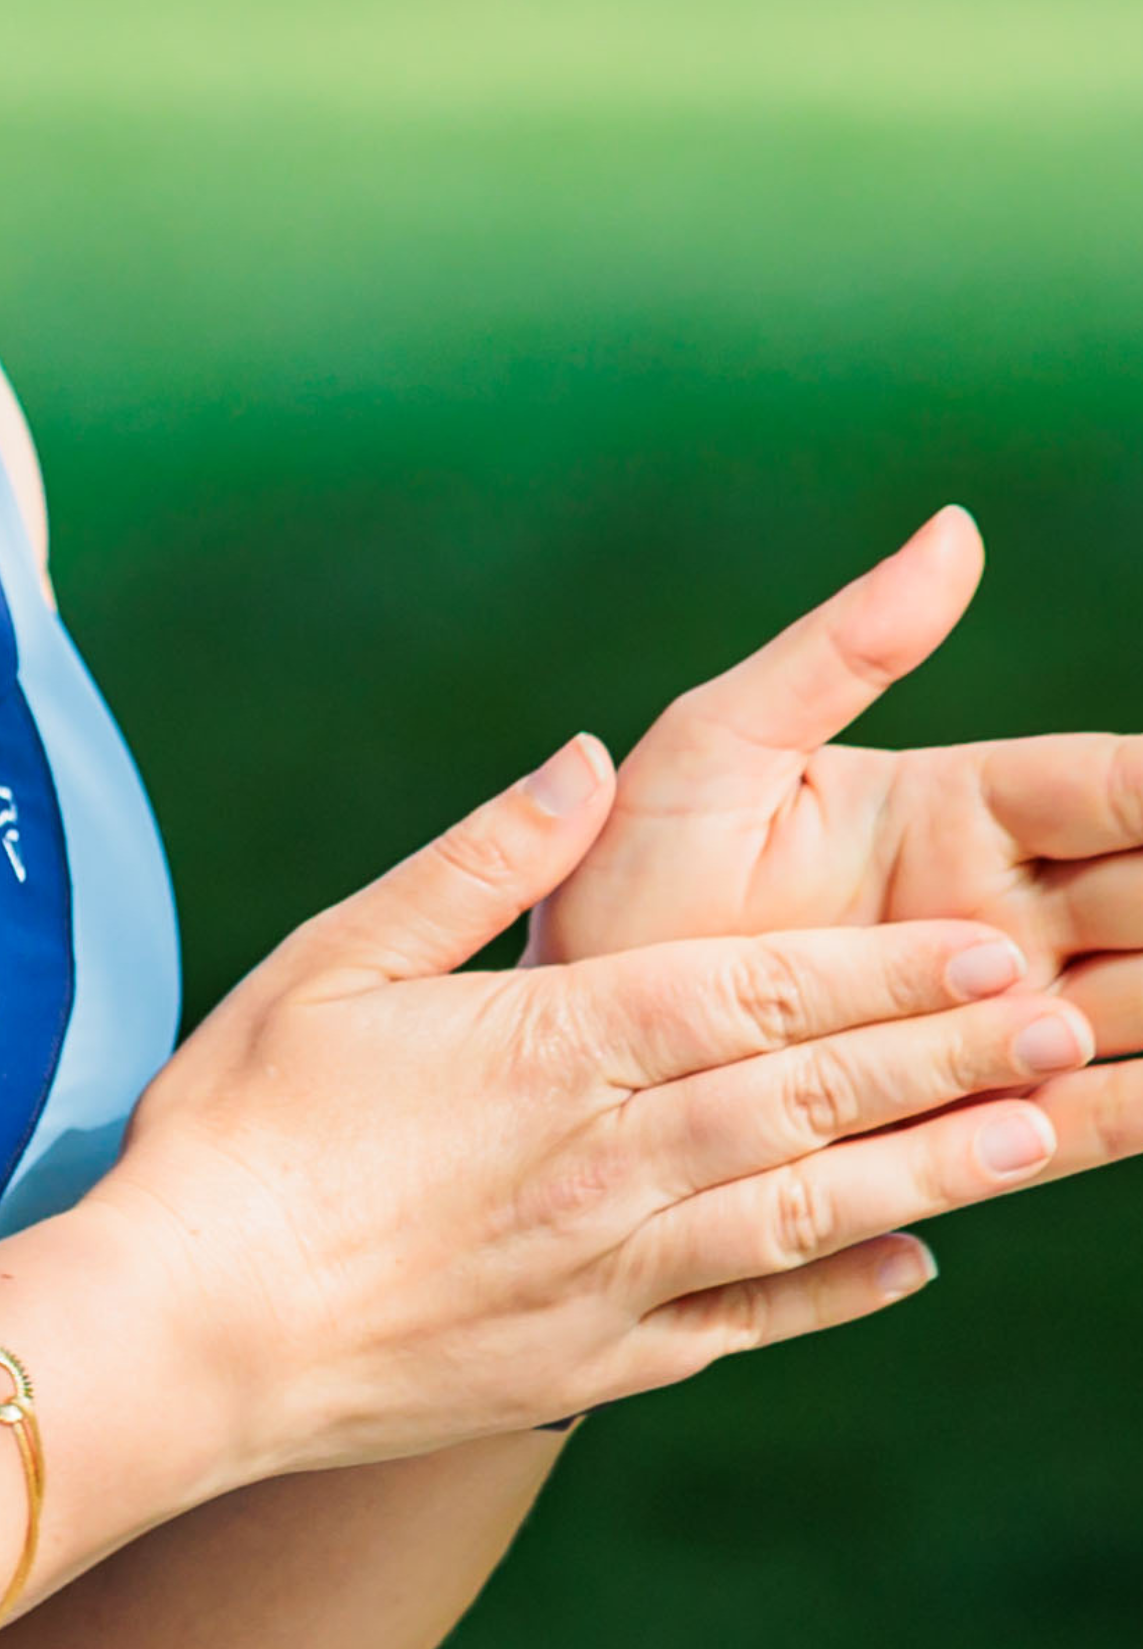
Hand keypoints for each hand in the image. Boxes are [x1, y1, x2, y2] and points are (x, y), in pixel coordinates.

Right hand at [59, 733, 1140, 1480]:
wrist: (182, 1339)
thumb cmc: (233, 1133)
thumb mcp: (330, 958)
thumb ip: (474, 862)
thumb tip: (585, 759)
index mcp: (552, 1047)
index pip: (759, 994)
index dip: (887, 971)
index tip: (991, 947)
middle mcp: (609, 1162)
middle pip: (814, 1095)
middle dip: (951, 1055)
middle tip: (1067, 1022)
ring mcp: (612, 1273)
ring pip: (811, 1209)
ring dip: (938, 1169)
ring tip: (1045, 1133)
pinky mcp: (594, 1360)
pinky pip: (747, 1318)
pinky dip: (840, 1289)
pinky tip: (916, 1264)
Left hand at [536, 512, 1142, 1146]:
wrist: (563, 1051)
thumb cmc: (619, 882)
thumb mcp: (717, 746)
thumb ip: (841, 650)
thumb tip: (957, 530)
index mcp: (957, 810)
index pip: (1123, 789)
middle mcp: (998, 914)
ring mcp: (993, 1020)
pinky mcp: (971, 1117)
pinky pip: (1092, 1118)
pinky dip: (1142, 1106)